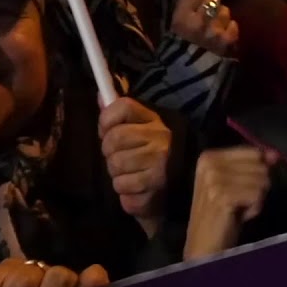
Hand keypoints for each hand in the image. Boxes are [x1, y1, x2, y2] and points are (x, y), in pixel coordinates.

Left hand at [99, 97, 170, 232]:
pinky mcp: (155, 187)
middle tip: (119, 156)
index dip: (106, 119)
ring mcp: (159, 163)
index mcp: (155, 119)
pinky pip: (122, 187)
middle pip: (113, 139)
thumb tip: (100, 96)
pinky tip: (136, 187)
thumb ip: (121, 112)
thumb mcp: (143, 126)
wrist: (186, 180)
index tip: (106, 130)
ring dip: (116, 172)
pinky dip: (124, 190)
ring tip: (130, 172)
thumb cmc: (156, 150)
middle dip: (109, 151)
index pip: (123, 107)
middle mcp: (160, 138)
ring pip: (115, 165)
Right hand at [171, 0, 238, 55]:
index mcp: (181, 18)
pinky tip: (222, 37)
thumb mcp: (174, 26)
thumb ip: (185, 2)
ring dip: (221, 16)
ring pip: (225, 10)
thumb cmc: (178, 51)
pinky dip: (229, 30)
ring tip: (215, 27)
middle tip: (207, 15)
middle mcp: (199, 22)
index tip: (197, 3)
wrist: (190, 79)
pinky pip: (234, 25)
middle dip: (211, 4)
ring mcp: (215, 32)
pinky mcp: (228, 42)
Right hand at [184, 147, 278, 260]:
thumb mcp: (237, 184)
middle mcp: (210, 163)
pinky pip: (257, 195)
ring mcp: (214, 179)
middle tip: (239, 202)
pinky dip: (255, 208)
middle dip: (257, 187)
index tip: (241, 189)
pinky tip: (240, 216)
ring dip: (256, 199)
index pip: (254, 153)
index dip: (258, 173)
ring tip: (238, 209)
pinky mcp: (222, 195)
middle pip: (259, 166)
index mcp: (209, 156)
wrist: (204, 245)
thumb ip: (254, 167)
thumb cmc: (221, 215)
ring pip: (260, 181)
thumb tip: (274, 154)